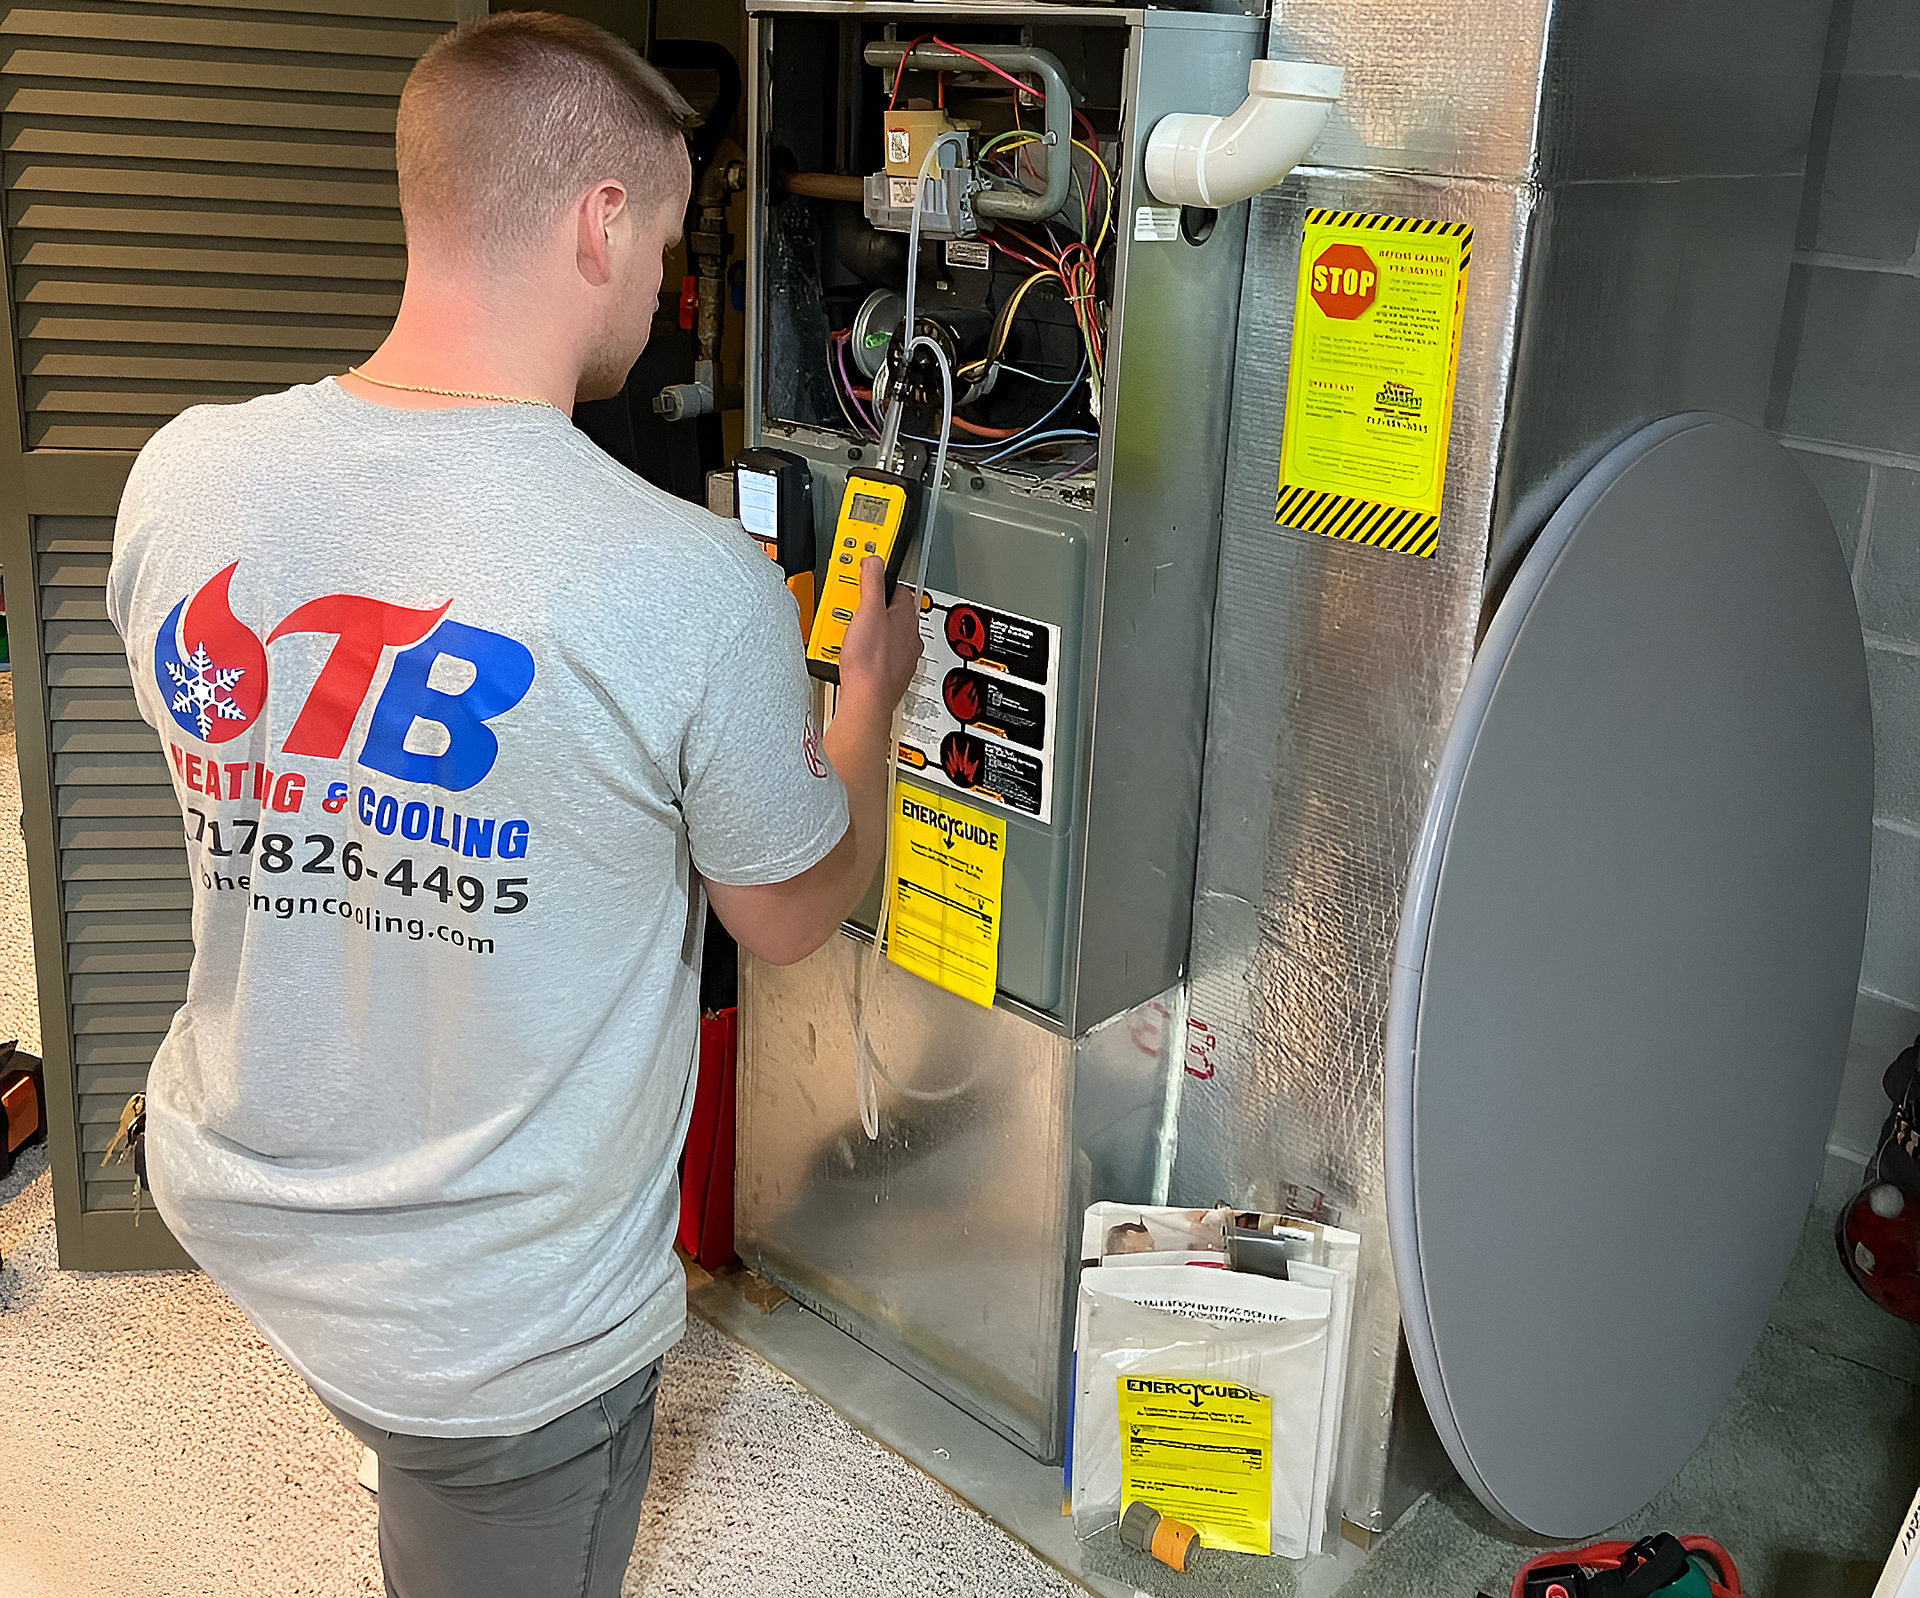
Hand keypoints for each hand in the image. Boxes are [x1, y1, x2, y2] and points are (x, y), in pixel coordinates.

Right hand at [835, 555, 921, 717]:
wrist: (866, 699)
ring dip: (869, 632)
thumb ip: (872, 580)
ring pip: (885, 636)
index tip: (868, 579)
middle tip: (853, 611)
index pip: (899, 589)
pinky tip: (854, 656)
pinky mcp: (890, 675)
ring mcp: (902, 658)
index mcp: (907, 618)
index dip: (882, 582)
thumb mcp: (867, 610)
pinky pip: (879, 656)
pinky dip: (868, 653)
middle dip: (872, 609)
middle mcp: (910, 638)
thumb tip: (874, 560)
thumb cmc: (871, 660)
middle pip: (891, 613)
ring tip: (850, 634)